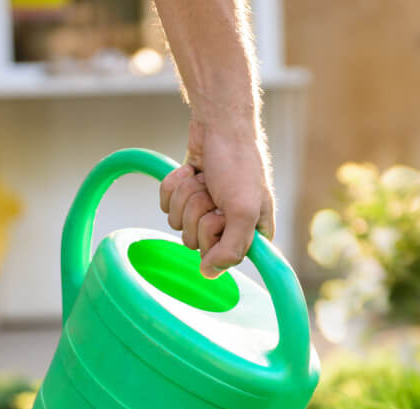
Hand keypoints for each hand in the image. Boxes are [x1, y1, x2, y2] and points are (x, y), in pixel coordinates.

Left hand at [159, 118, 273, 277]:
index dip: (215, 237)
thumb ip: (232, 249)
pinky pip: (167, 204)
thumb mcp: (243, 211)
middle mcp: (229, 225)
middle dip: (198, 212)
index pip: (224, 258)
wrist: (219, 124)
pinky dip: (175, 185)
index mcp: (252, 233)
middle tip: (214, 192)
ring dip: (187, 196)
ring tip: (205, 179)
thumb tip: (209, 274)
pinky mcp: (188, 194)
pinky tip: (192, 171)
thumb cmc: (239, 164)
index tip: (223, 216)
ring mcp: (207, 210)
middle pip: (195, 242)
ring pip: (179, 223)